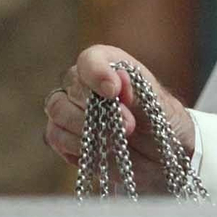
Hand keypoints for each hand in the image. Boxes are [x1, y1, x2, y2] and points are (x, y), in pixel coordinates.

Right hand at [42, 45, 194, 184]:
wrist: (161, 157)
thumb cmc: (162, 123)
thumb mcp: (158, 106)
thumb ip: (137, 90)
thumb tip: (119, 77)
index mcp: (111, 65)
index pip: (90, 59)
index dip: (97, 72)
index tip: (113, 91)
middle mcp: (86, 83)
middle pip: (72, 84)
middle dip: (98, 108)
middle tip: (128, 126)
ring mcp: (72, 109)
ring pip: (58, 109)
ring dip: (85, 127)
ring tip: (116, 141)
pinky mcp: (65, 136)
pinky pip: (55, 135)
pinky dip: (76, 144)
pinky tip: (101, 149)